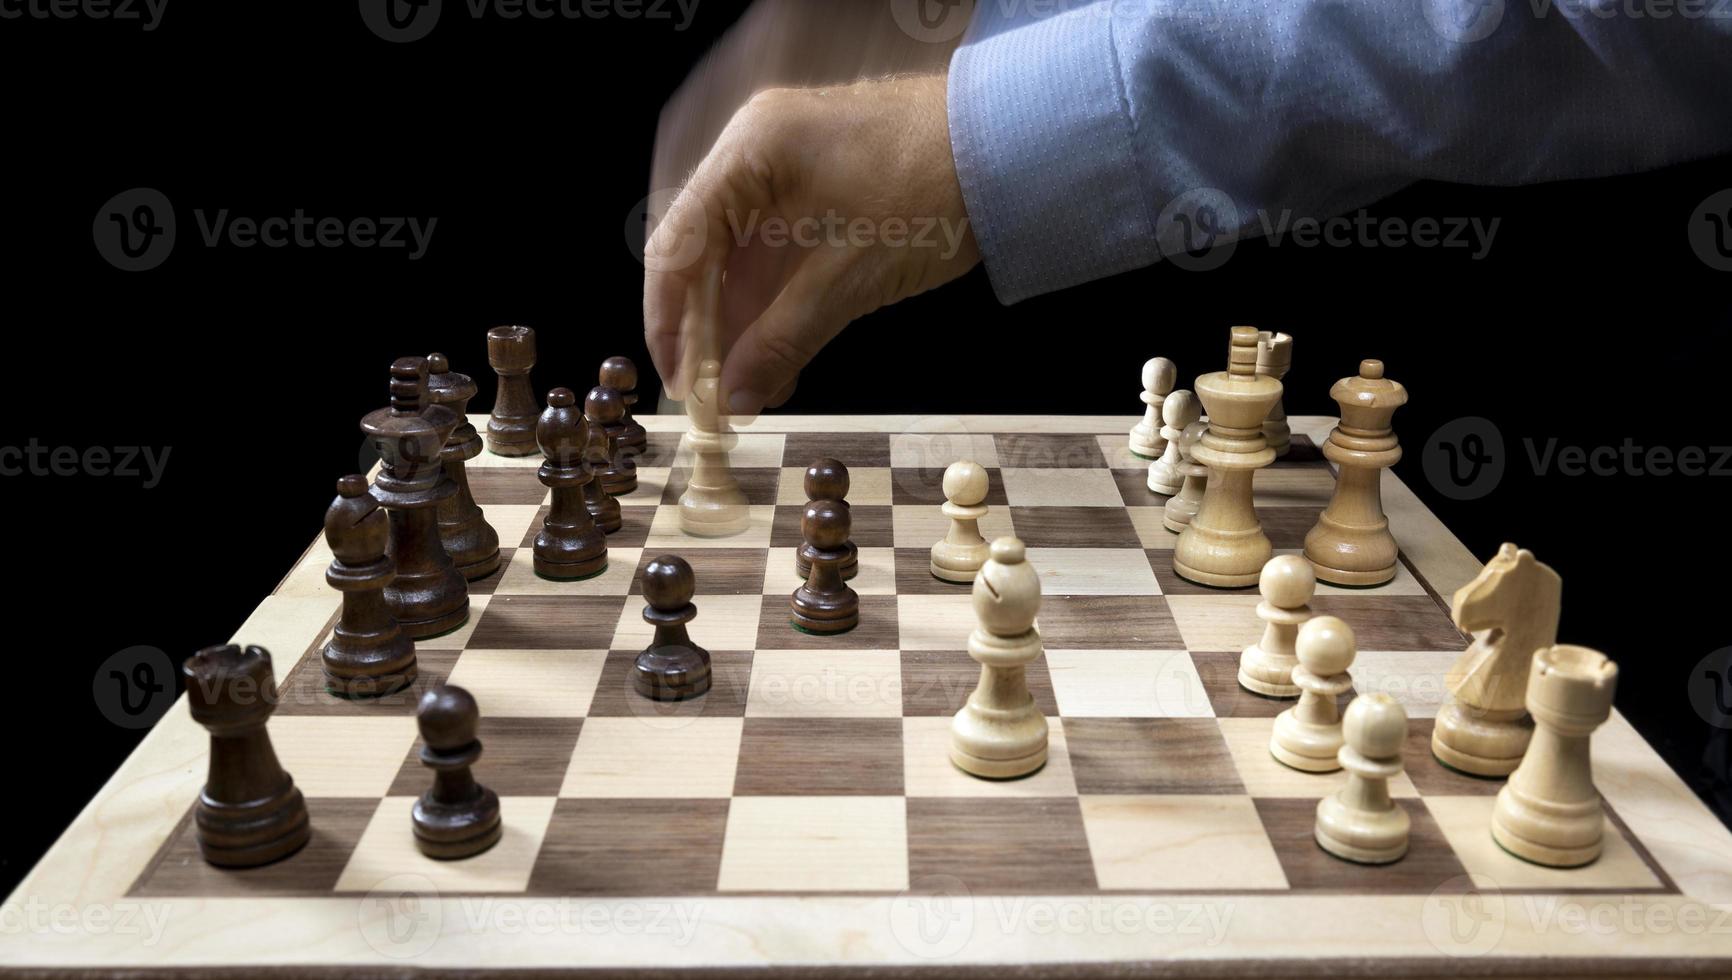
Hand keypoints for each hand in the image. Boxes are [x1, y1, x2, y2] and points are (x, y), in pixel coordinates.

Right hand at [644, 73, 979, 413]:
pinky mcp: (826, 190)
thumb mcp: (849, 279)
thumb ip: (781, 340)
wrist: (1017, 150)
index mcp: (748, 153)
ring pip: (745, 261)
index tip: (679, 381)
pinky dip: (781, 309)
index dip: (669, 321)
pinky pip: (783, 256)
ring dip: (746, 328)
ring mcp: (793, 169)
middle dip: (709, 331)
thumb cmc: (932, 191)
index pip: (678, 246)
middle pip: (705, 254)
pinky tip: (784, 362)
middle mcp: (758, 152)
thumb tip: (733, 398)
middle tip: (714, 397)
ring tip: (753, 392)